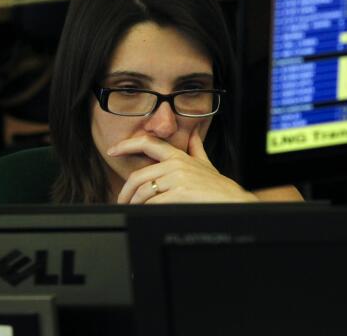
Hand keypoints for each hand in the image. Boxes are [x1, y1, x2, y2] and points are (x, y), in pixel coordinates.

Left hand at [109, 127, 257, 203]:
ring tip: (133, 210)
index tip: (113, 150)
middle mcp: (176, 164)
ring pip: (143, 191)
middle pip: (138, 176)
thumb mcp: (206, 163)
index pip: (147, 144)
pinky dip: (146, 208)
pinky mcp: (179, 193)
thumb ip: (196, 148)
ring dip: (134, 203)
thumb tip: (194, 133)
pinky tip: (147, 212)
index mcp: (179, 156)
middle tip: (122, 200)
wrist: (232, 201)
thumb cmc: (219, 186)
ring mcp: (177, 178)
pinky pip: (153, 202)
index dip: (126, 145)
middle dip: (126, 191)